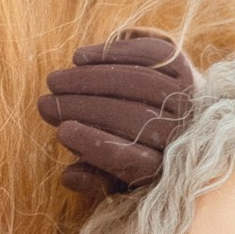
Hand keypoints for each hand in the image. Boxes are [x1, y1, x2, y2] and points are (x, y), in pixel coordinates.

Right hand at [35, 27, 196, 198]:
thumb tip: (68, 177)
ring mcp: (189, 97)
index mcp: (168, 168)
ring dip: (90, 79)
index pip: (135, 160)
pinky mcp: (185, 66)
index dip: (97, 146)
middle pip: (134, 117)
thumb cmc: (133, 151)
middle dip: (83, 108)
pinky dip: (111, 53)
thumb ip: (94, 180)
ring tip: (54, 81)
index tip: (61, 132)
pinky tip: (78, 58)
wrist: (174, 115)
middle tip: (45, 104)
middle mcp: (185, 132)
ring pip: (138, 83)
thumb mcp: (115, 177)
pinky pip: (148, 55)